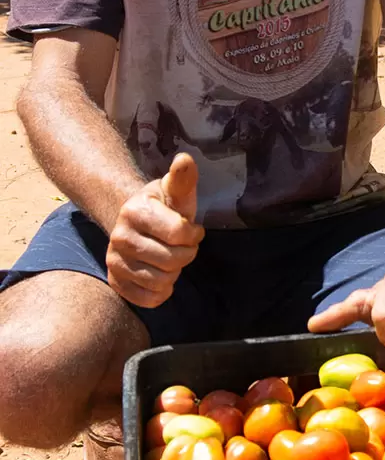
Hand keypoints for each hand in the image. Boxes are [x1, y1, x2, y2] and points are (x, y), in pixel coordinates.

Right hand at [105, 153, 203, 308]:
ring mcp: (114, 261)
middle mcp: (119, 237)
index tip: (191, 228)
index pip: (180, 234)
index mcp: (134, 211)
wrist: (136, 223)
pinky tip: (161, 274)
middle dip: (187, 253)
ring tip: (169, 256)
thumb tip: (184, 159)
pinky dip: (162, 291)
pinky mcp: (115, 281)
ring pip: (162, 281)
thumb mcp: (175, 191)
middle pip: (172, 260)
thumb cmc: (164, 207)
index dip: (194, 234)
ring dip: (175, 272)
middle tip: (182, 245)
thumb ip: (183, 179)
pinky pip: (149, 299)